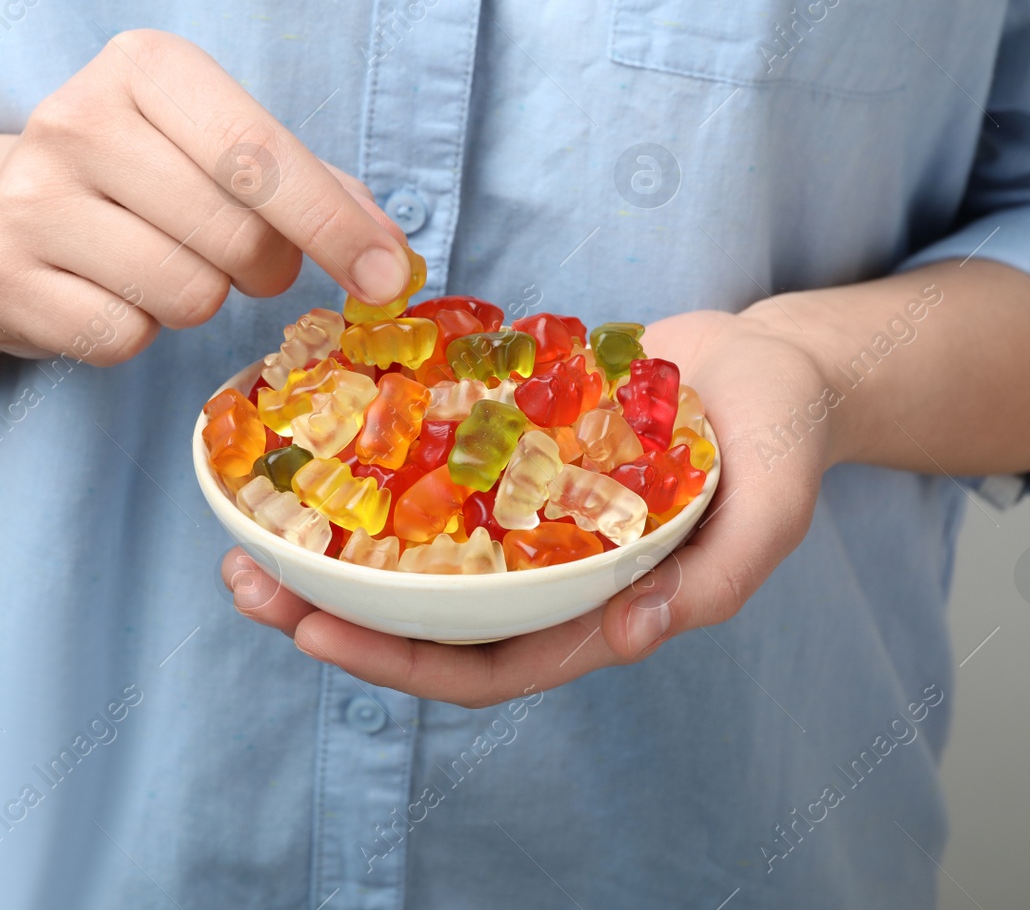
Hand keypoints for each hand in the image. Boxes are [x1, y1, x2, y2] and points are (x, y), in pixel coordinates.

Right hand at [0, 29, 410, 363]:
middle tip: (244, 259)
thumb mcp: (223, 149)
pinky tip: (107, 293)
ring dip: (198, 300)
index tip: (386, 276)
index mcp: (145, 66)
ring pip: (185, 296)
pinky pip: (119, 338)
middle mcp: (75, 117)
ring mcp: (25, 197)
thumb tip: (391, 258)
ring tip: (162, 264)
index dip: (333, 225)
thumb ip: (316, 189)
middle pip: (235, 236)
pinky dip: (135, 334)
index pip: (259, 154)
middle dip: (265, 267)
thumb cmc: (145, 175)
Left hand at [219, 308, 838, 707]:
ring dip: (334, 547)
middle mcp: (546, 573)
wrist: (770, 364)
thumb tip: (631, 637)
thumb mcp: (773, 509)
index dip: (400, 665)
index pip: (489, 666)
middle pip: (426, 619)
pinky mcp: (513, 454)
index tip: (317, 636)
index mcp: (599, 607)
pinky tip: (316, 443)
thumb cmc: (783, 440)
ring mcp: (523, 514)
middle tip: (245, 582)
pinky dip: (376, 471)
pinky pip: (434, 472)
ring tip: (251, 523)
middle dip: (333, 614)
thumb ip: (715, 579)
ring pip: (415, 552)